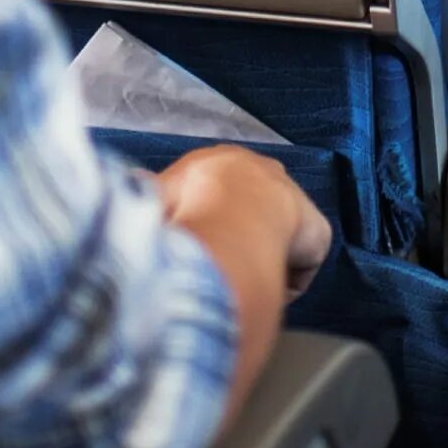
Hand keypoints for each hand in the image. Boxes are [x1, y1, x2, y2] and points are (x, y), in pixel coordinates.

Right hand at [155, 145, 333, 301]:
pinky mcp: (314, 231)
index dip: (214, 216)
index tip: (206, 239)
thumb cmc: (193, 204)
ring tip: (243, 276)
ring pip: (278, 238)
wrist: (233, 214)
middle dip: (240, 235)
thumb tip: (132, 183)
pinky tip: (266, 285)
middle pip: (255, 210)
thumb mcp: (157, 193)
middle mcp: (264, 173)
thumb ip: (148, 192)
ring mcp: (293, 200)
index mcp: (225, 162)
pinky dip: (283, 280)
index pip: (223, 188)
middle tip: (225, 262)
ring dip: (262, 257)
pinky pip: (298, 264)